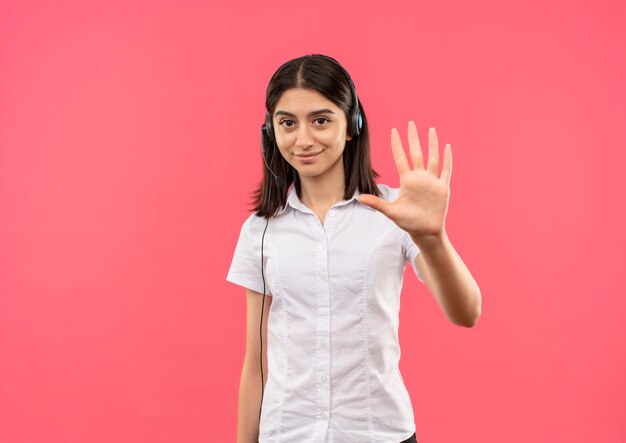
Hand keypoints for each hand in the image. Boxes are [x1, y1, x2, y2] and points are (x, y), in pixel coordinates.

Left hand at [357, 121, 451, 239]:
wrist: (425, 231)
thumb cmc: (408, 222)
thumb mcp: (391, 211)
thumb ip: (377, 203)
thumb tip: (359, 198)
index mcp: (407, 180)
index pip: (401, 158)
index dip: (397, 144)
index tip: (394, 131)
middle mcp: (419, 177)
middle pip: (416, 153)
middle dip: (413, 138)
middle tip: (411, 123)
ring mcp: (431, 181)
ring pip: (432, 158)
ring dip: (432, 144)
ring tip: (430, 130)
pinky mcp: (442, 187)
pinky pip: (446, 170)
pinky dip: (447, 159)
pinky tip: (447, 147)